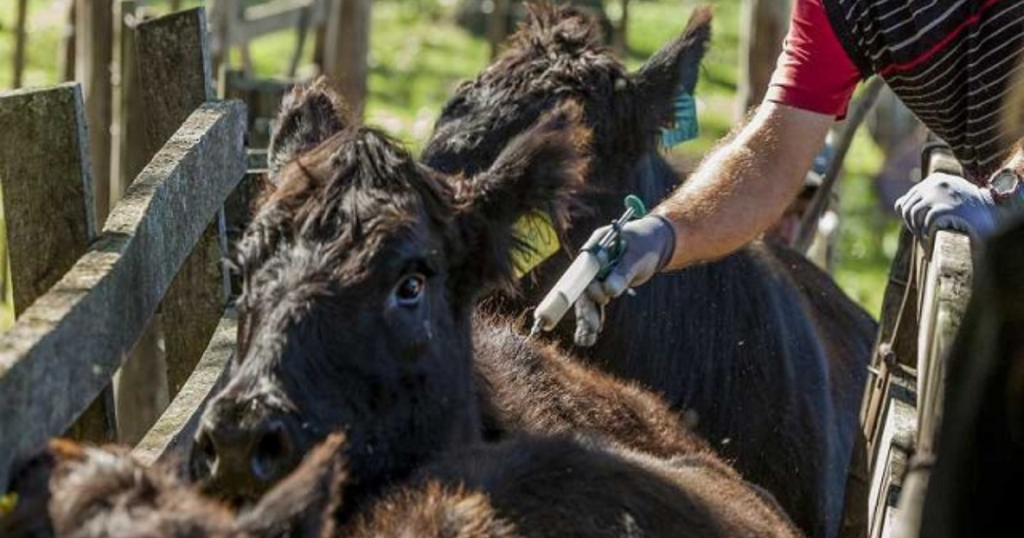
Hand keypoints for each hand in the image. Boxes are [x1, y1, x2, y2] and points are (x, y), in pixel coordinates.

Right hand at [574, 215, 675, 346]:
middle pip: (583, 288)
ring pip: (587, 301)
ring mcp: (594, 277)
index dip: (585, 286)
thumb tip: (610, 290)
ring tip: (586, 340)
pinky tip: (588, 338)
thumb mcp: (636, 256)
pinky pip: (593, 306)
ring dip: (587, 320)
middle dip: (586, 309)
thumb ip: (623, 272)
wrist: (651, 243)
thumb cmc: (644, 244)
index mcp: (594, 249)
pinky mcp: (601, 287)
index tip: (597, 300)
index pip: (583, 270)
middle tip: (592, 327)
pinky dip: (591, 320)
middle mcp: (590, 264)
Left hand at [894, 173, 997, 240]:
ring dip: (917, 230)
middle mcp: (934, 184)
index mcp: (934, 180)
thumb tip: (898, 206)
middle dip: (911, 224)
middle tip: (922, 235)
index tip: (919, 227)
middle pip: (907, 208)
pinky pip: (925, 223)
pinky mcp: (944, 209)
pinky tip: (933, 240)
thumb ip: (925, 197)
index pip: (907, 200)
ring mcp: (938, 196)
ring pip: (912, 215)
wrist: (997, 211)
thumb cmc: (972, 208)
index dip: (909, 216)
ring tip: (926, 239)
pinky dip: (927, 235)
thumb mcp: (948, 195)